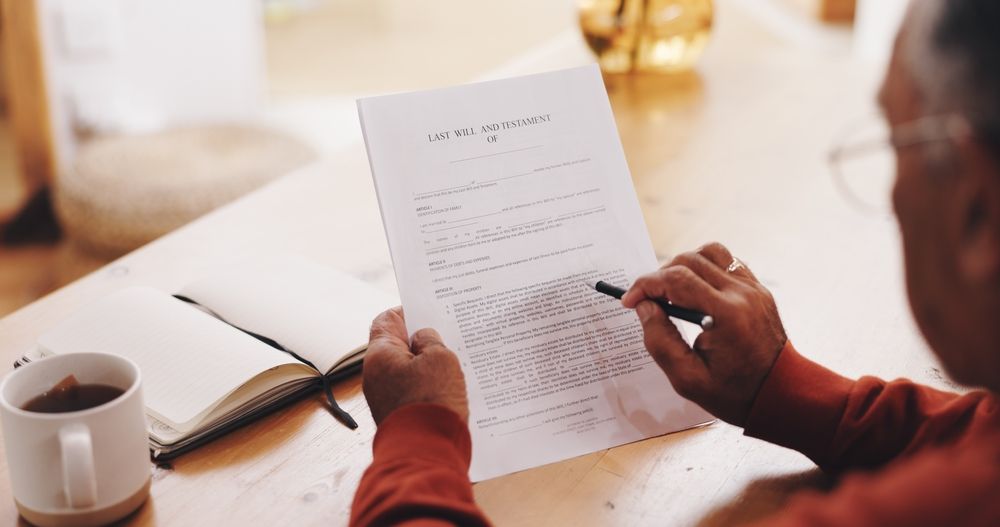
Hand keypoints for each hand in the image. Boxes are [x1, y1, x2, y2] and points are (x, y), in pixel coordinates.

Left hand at [363, 307, 469, 424]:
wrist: (427, 451)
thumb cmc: (431, 402)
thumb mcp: (441, 358)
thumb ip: (431, 341)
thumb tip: (422, 339)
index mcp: (380, 354)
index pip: (386, 320)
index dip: (407, 312)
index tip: (427, 312)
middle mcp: (375, 374)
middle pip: (396, 345)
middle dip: (421, 341)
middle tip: (446, 339)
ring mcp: (384, 396)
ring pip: (405, 370)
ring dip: (426, 366)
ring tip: (451, 366)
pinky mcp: (396, 414)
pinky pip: (410, 391)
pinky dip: (425, 387)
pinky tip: (446, 389)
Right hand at [621, 243, 786, 425]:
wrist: (781, 393)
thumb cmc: (735, 392)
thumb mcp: (687, 378)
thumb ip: (660, 340)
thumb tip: (644, 307)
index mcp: (726, 315)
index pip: (676, 280)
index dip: (646, 285)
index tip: (630, 300)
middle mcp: (742, 294)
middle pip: (689, 260)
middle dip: (660, 275)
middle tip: (647, 300)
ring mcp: (753, 288)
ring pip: (710, 252)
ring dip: (684, 265)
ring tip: (672, 291)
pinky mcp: (758, 289)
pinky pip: (727, 262)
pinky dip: (705, 268)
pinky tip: (696, 291)